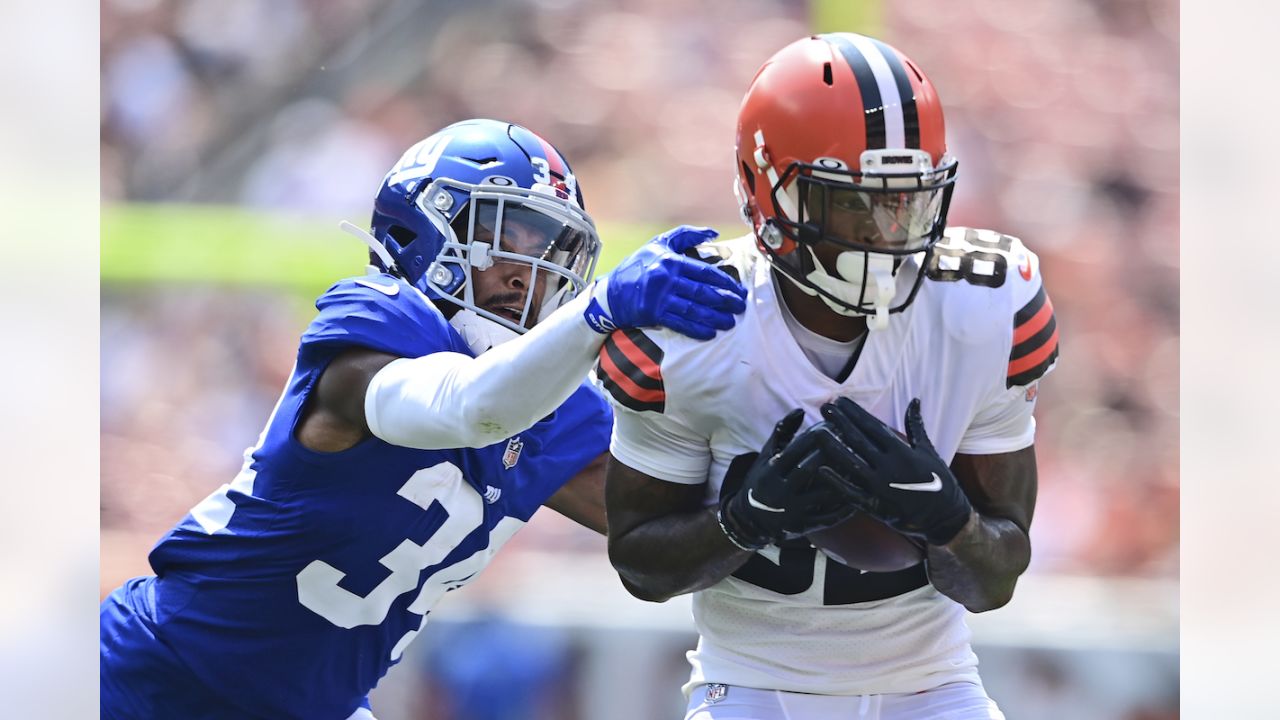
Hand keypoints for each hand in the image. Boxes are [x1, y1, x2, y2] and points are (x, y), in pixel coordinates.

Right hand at [584, 225, 746, 339]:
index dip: (725, 282)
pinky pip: (680, 323)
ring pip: (694, 309)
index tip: (738, 289)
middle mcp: (666, 279)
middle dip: (725, 300)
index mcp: (671, 261)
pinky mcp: (653, 314)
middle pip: (703, 292)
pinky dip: (696, 329)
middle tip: (740, 306)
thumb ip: (686, 235)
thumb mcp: (659, 244)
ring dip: (715, 317)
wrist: (610, 292)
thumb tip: (713, 233)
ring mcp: (659, 298)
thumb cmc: (637, 266)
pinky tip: (710, 333)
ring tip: (730, 322)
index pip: (705, 272)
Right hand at [717, 409, 864, 549]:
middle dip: (829, 454)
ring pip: (820, 495)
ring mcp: (791, 511)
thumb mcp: (766, 455)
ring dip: (841, 481)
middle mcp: (779, 491)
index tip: (832, 425)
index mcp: (771, 471)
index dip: (814, 437)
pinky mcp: (802, 527)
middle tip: (850, 441)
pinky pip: (826, 517)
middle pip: (807, 470)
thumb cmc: (763, 479)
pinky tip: (858, 494)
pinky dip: (843, 508)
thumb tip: (800, 410)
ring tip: (859, 467)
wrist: (750, 519)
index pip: (794, 450)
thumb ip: (782, 432)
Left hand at [819, 398, 972, 545]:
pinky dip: (836, 482)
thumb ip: (916, 425)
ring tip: (817, 431)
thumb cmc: (938, 481)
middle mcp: (889, 467)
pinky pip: (851, 493)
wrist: (945, 518)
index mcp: (902, 452)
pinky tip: (821, 470)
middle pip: (858, 440)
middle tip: (824, 407)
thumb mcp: (928, 450)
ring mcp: (880, 487)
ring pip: (851, 463)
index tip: (840, 400)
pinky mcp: (875, 506)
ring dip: (832, 446)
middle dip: (840, 422)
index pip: (873, 426)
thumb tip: (914, 400)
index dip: (855, 413)